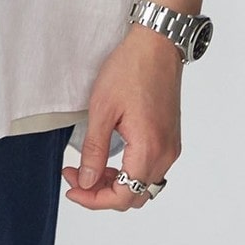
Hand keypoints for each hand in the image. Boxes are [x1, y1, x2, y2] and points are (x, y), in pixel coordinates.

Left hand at [61, 26, 182, 210]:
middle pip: (135, 195)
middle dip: (103, 193)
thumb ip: (95, 150)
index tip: (73, 188)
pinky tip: (111, 159)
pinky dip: (130, 172)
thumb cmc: (130, 68)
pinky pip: (151, 169)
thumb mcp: (102, 108)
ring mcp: (171, 147)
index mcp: (149, 149)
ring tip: (90, 168)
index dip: (94, 199)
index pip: (123, 195)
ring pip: (144, 184)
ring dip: (117, 183)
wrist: (157, 44)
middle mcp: (166, 154)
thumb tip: (87, 181)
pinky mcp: (170, 138)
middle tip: (76, 176)